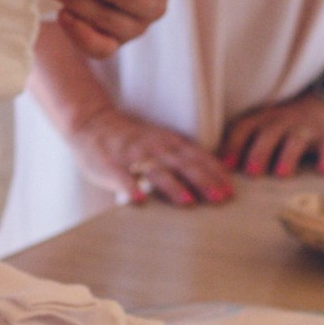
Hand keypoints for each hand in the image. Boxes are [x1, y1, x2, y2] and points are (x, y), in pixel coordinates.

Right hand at [66, 105, 230, 205]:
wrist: (92, 122)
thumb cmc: (132, 139)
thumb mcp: (162, 143)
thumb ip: (182, 158)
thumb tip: (212, 178)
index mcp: (169, 143)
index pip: (198, 157)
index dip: (215, 173)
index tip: (231, 190)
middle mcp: (154, 147)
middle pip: (183, 164)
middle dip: (203, 181)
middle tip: (220, 199)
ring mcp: (132, 155)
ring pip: (156, 170)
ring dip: (173, 186)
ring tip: (188, 202)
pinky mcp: (110, 164)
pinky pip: (121, 176)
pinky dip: (130, 187)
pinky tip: (138, 200)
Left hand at [218, 91, 323, 178]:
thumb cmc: (291, 120)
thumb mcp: (268, 122)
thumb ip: (248, 139)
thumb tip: (220, 167)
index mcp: (264, 119)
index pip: (243, 128)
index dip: (233, 146)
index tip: (225, 166)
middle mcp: (284, 121)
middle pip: (268, 134)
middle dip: (259, 152)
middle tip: (252, 173)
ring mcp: (308, 127)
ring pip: (296, 139)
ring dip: (288, 155)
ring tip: (281, 173)